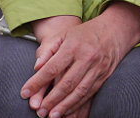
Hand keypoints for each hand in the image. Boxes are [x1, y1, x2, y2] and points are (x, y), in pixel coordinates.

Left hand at [21, 3, 139, 117]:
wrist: (115, 29)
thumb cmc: (86, 33)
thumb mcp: (65, 34)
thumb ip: (49, 50)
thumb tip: (36, 67)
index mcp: (74, 45)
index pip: (52, 67)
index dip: (37, 82)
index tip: (25, 92)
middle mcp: (87, 57)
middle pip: (66, 83)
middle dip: (51, 100)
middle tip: (39, 111)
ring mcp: (97, 67)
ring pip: (78, 91)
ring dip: (64, 106)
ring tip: (51, 115)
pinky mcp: (104, 75)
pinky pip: (89, 93)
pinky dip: (77, 104)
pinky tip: (67, 111)